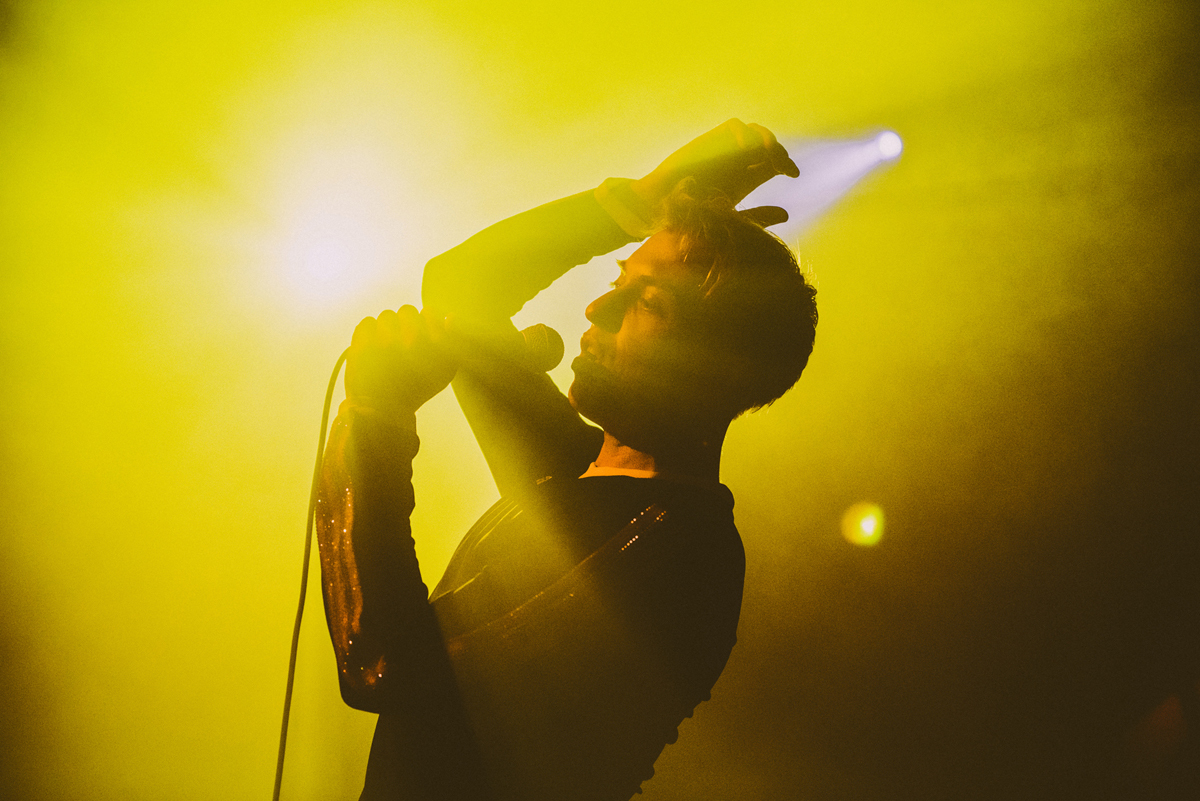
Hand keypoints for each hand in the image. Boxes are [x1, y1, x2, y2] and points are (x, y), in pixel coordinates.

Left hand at [344, 306, 456, 416]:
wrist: (383, 411)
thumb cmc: (416, 389)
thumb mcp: (443, 372)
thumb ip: (451, 343)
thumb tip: (448, 316)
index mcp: (434, 347)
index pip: (429, 313)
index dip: (423, 322)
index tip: (419, 334)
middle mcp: (413, 342)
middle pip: (406, 311)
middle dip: (404, 324)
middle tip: (401, 342)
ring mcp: (386, 342)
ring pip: (386, 316)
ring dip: (387, 329)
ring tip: (386, 348)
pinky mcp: (363, 345)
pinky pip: (366, 323)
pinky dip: (369, 333)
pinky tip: (373, 349)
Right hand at [631, 119, 799, 207]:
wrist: (661, 205)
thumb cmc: (691, 216)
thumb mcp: (731, 218)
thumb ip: (759, 215)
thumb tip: (787, 214)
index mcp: (746, 179)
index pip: (774, 163)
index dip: (786, 164)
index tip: (793, 174)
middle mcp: (737, 162)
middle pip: (767, 144)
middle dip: (778, 151)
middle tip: (783, 165)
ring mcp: (723, 150)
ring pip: (754, 131)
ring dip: (766, 138)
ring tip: (770, 152)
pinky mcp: (708, 141)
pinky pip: (734, 126)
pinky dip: (745, 133)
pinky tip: (748, 148)